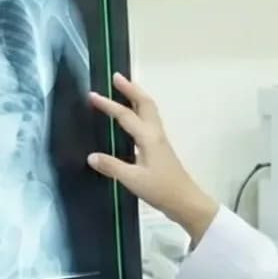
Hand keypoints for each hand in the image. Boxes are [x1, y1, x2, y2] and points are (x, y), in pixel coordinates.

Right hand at [87, 73, 220, 241]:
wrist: (185, 202)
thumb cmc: (161, 190)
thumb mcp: (133, 180)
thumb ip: (112, 166)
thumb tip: (92, 156)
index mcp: (148, 138)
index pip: (125, 116)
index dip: (108, 105)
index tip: (92, 96)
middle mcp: (155, 134)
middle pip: (145, 103)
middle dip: (131, 88)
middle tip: (116, 77)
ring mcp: (160, 140)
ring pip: (149, 111)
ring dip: (137, 97)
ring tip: (124, 89)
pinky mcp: (161, 148)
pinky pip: (149, 121)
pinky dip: (140, 111)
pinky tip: (132, 118)